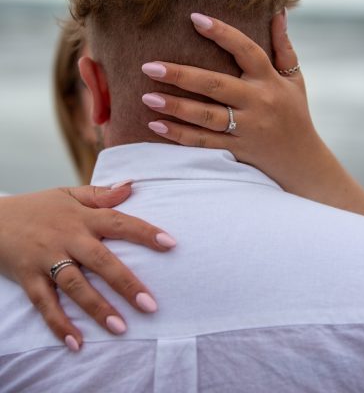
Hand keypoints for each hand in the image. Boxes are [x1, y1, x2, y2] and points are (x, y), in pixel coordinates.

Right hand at [0, 184, 175, 350]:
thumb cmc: (38, 207)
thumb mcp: (68, 193)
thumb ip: (101, 194)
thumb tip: (132, 185)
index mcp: (82, 216)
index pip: (118, 221)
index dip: (145, 232)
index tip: (171, 244)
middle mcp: (67, 237)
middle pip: (100, 260)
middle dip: (125, 282)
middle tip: (150, 304)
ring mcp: (46, 258)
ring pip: (75, 285)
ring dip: (97, 307)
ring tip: (120, 327)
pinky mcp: (28, 277)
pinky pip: (44, 304)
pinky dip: (59, 324)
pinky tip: (76, 342)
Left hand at [141, 11, 314, 190]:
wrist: (301, 161)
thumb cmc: (295, 113)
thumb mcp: (295, 79)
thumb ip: (283, 46)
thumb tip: (278, 11)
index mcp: (270, 80)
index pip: (246, 50)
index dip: (222, 33)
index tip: (194, 18)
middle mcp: (258, 103)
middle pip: (216, 85)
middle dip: (181, 75)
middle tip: (149, 66)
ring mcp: (246, 129)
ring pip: (206, 116)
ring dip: (175, 107)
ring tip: (147, 97)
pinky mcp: (236, 150)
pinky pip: (204, 142)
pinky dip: (179, 135)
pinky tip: (156, 124)